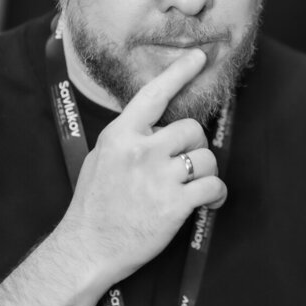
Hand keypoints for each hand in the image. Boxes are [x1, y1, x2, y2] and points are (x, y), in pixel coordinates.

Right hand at [57, 49, 227, 284]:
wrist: (87, 248)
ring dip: (207, 172)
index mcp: (121, 135)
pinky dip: (217, 195)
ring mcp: (158, 177)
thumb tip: (153, 127)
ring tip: (195, 187)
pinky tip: (209, 202)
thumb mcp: (101, 158)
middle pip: (191, 130)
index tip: (198, 57)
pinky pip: (213, 186)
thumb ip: (127, 138)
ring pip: (206, 158)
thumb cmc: (93, 206)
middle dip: (195, 146)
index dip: (179, 73)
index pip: (154, 95)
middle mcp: (141, 150)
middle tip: (186, 166)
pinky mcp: (174, 204)